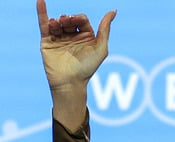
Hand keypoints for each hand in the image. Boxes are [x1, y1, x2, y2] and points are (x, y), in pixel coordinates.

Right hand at [37, 0, 115, 127]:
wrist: (70, 81)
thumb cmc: (88, 67)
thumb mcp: (101, 47)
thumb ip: (105, 29)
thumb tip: (113, 11)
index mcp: (87, 37)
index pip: (82, 20)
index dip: (79, 17)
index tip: (77, 21)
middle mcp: (73, 37)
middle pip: (70, 20)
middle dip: (68, 19)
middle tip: (67, 22)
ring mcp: (60, 38)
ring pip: (58, 23)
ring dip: (58, 21)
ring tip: (58, 24)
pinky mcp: (47, 41)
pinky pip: (44, 24)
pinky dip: (42, 13)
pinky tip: (40, 2)